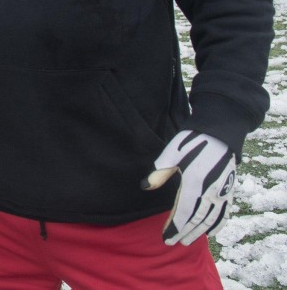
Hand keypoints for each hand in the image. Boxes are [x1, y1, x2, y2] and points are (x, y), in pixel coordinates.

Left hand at [141, 130, 236, 245]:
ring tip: (187, 240)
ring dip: (199, 232)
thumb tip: (144, 187)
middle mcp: (211, 190)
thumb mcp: (171, 153)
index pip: (184, 211)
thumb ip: (159, 172)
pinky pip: (225, 212)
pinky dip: (218, 224)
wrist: (219, 132)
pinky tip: (210, 231)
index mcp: (195, 181)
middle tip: (173, 242)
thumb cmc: (191, 141)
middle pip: (197, 219)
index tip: (166, 237)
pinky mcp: (229, 189)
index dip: (175, 227)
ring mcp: (223, 191)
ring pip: (211, 218)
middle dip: (185, 232)